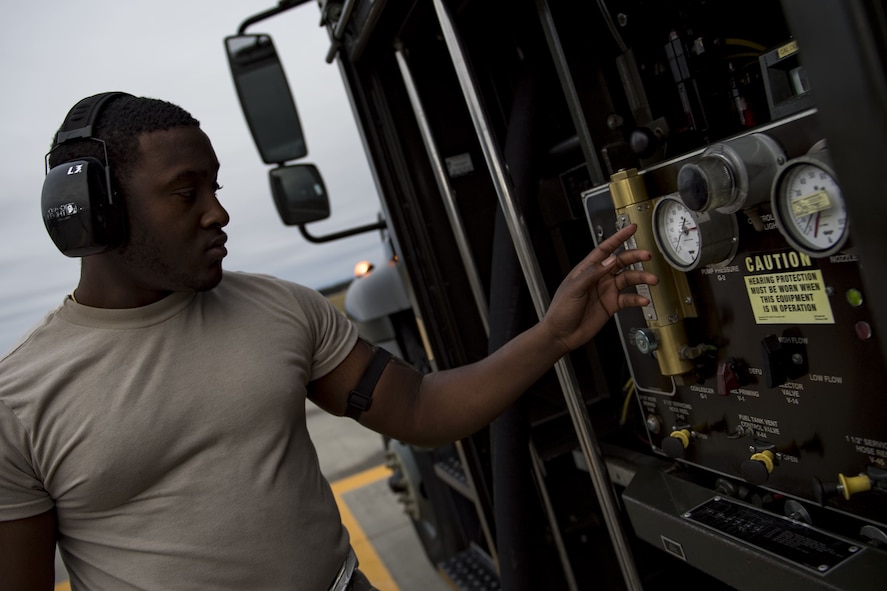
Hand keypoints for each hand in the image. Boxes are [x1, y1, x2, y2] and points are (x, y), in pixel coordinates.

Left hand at [541, 224, 657, 354]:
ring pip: (628, 279)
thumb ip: (593, 274)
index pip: (605, 249)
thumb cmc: (561, 310)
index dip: (618, 238)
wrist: (561, 334)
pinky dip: (637, 299)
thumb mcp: (575, 288)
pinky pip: (628, 299)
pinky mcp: (611, 305)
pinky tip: (643, 300)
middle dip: (635, 257)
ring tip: (652, 280)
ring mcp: (606, 291)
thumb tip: (611, 260)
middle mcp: (599, 278)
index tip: (631, 229)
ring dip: (641, 278)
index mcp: (587, 269)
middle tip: (647, 255)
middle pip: (621, 261)